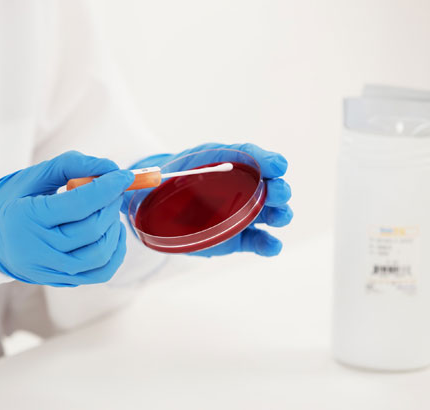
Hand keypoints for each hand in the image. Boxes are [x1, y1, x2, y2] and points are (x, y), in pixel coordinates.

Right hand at [0, 151, 134, 285]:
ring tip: (108, 211)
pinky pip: (99, 273)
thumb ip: (71, 165)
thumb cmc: (8, 201)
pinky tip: (111, 234)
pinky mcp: (59, 281)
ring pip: (99, 255)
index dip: (108, 188)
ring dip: (114, 229)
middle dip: (111, 205)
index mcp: (26, 218)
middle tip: (113, 190)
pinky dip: (114, 253)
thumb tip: (110, 168)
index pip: (79, 204)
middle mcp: (37, 249)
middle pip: (92, 230)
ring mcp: (48, 270)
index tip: (124, 175)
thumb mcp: (32, 176)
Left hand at [125, 143, 291, 256]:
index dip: (268, 161)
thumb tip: (149, 178)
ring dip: (280, 214)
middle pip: (269, 188)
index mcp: (230, 163)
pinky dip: (269, 244)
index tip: (277, 166)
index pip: (253, 159)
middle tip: (278, 193)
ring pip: (270, 214)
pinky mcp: (238, 238)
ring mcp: (243, 214)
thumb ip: (167, 171)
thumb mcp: (168, 169)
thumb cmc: (172, 180)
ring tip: (279, 216)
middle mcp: (243, 188)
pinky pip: (258, 242)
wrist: (160, 206)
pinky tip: (272, 245)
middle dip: (279, 190)